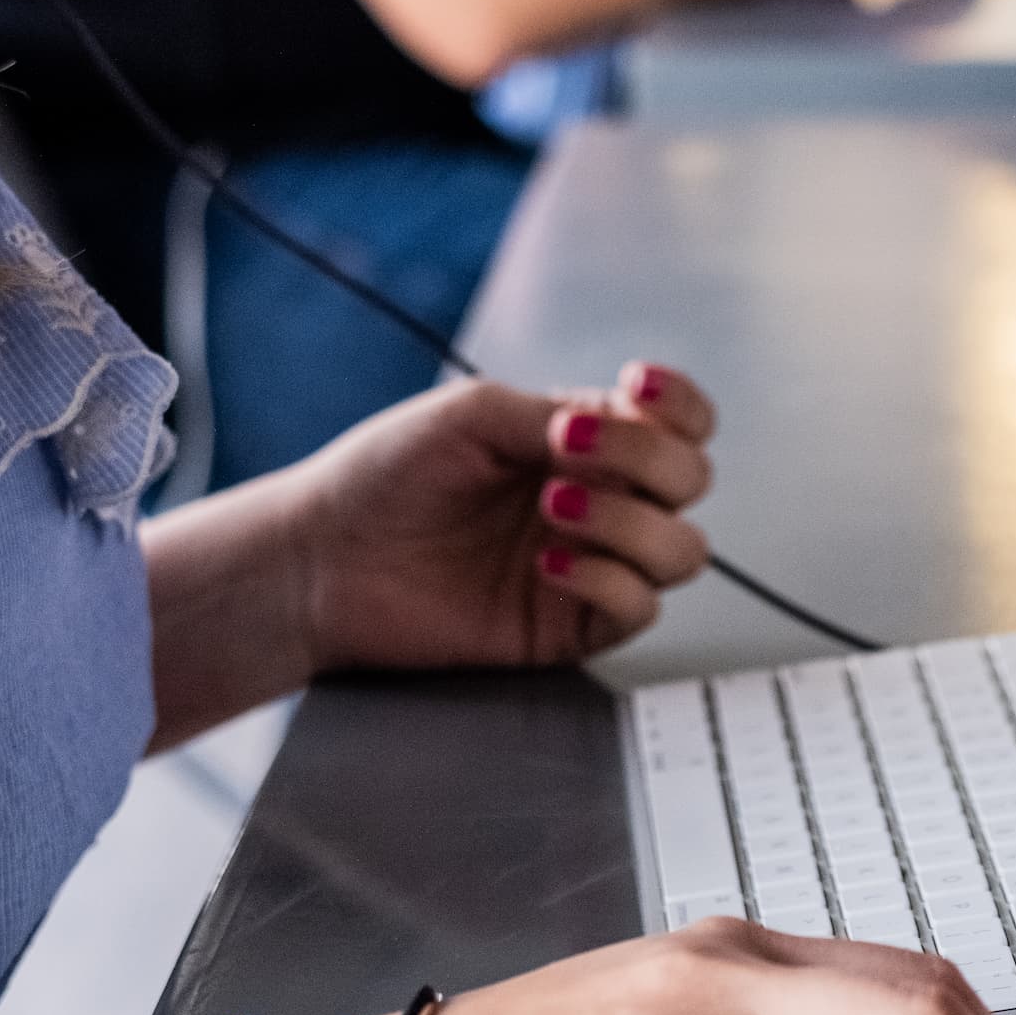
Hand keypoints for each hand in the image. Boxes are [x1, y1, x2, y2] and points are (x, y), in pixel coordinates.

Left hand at [277, 359, 722, 672]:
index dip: (680, 404)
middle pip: (691, 480)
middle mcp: (598, 500)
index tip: (637, 387)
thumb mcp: (473, 415)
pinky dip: (608, 580)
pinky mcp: (571, 627)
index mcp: (582, 440)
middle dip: (648, 459)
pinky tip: (548, 564)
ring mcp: (591, 564)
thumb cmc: (383, 475)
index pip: (677, 421)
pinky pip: (638, 609)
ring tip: (553, 509)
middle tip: (569, 452)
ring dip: (630, 522)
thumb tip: (620, 425)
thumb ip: (556, 414)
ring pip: (682, 550)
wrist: (324, 559)